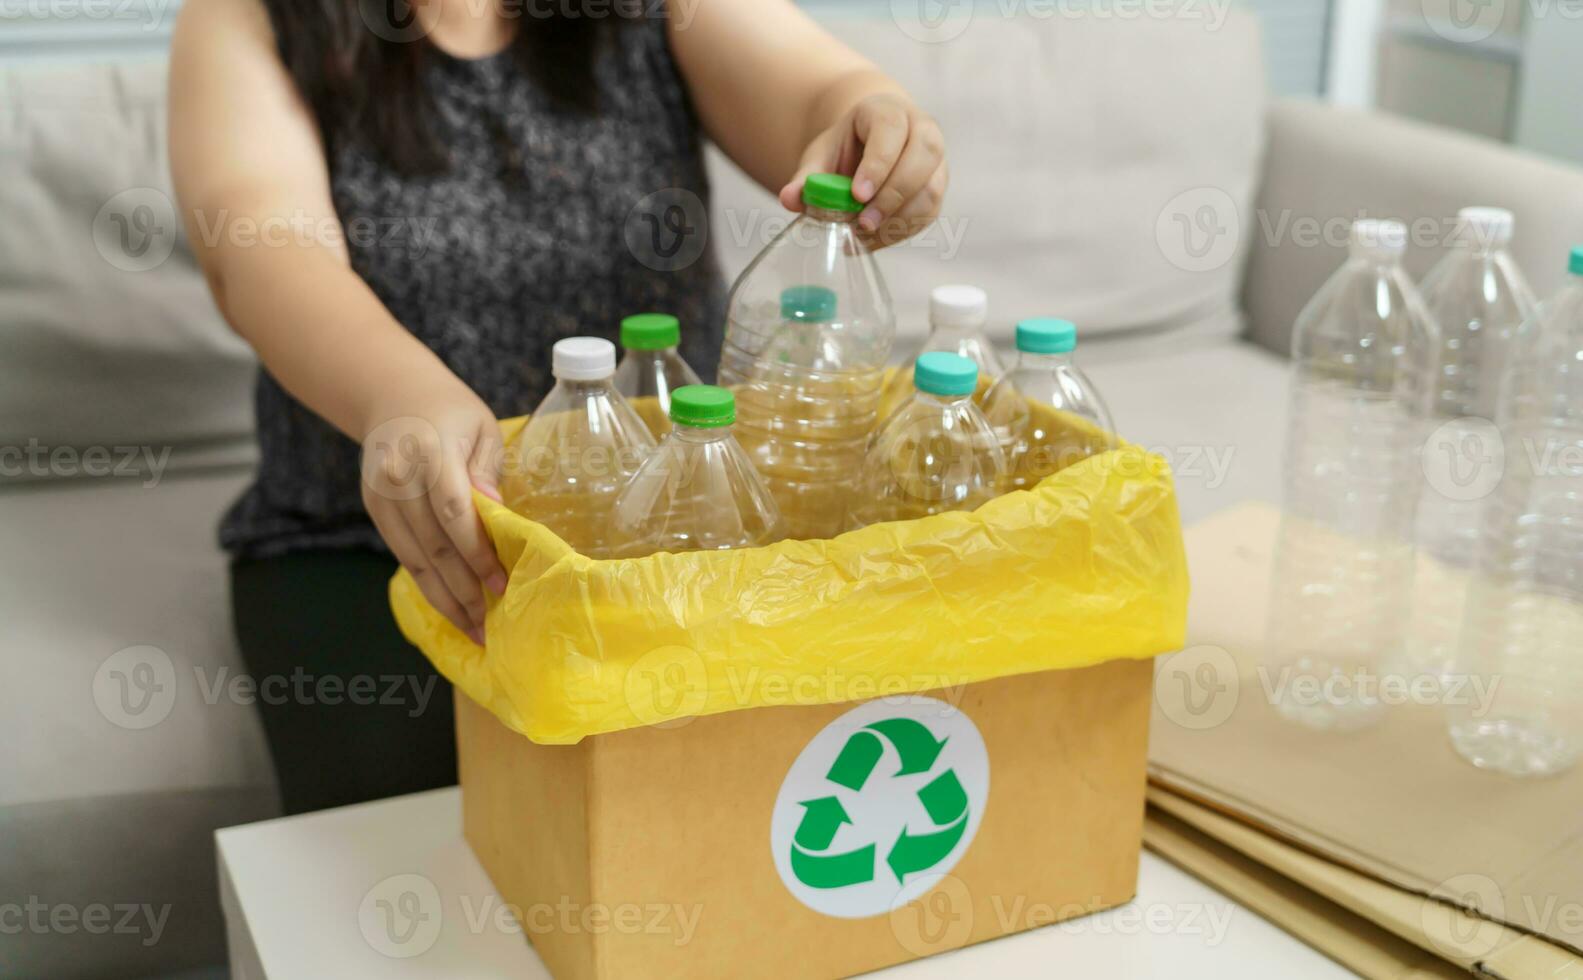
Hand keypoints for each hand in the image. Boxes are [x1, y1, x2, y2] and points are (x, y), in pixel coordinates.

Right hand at [359, 386, 507, 644]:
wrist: (391, 394)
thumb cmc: (452, 411)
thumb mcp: (483, 428)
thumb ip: (487, 471)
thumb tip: (495, 515)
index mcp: (433, 452)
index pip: (454, 513)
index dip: (477, 554)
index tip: (500, 584)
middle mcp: (400, 478)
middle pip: (433, 545)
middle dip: (463, 590)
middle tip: (490, 625)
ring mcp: (381, 496)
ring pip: (414, 559)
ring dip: (444, 599)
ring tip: (472, 629)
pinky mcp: (374, 509)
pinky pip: (402, 554)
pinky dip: (426, 583)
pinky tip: (449, 605)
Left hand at [779, 93, 947, 248]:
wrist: (869, 147)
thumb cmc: (846, 148)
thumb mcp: (821, 155)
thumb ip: (806, 177)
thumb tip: (789, 199)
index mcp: (889, 110)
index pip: (891, 130)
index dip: (877, 164)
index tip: (857, 195)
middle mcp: (921, 129)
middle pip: (923, 155)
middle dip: (893, 194)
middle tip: (863, 223)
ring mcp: (935, 160)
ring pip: (931, 189)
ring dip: (898, 219)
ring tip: (863, 235)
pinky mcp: (937, 188)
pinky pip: (928, 213)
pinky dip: (901, 232)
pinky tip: (873, 239)